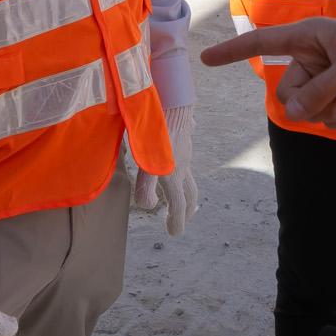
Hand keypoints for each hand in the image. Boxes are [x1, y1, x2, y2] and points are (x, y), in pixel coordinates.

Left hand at [131, 104, 197, 238]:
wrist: (172, 101)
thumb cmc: (156, 134)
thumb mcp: (147, 163)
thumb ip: (146, 187)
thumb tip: (149, 206)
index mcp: (175, 175)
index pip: (179, 204)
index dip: (176, 221)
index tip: (174, 233)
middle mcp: (184, 165)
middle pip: (190, 192)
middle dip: (186, 209)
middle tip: (182, 219)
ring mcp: (185, 150)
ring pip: (187, 173)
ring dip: (184, 187)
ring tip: (176, 191)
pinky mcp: (182, 137)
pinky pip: (184, 154)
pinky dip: (180, 165)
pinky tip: (174, 157)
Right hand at [202, 20, 335, 129]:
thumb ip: (320, 91)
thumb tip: (293, 112)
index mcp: (310, 36)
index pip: (263, 42)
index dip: (233, 50)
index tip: (206, 59)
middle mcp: (312, 57)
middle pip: (289, 92)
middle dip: (317, 101)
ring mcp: (325, 79)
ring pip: (310, 111)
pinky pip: (329, 120)